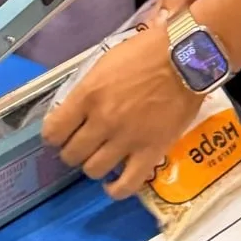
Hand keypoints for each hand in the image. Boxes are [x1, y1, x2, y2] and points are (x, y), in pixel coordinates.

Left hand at [43, 21, 200, 199]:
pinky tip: (113, 182)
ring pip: (93, 170)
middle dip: (74, 150)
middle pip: (71, 154)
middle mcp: (102, 121)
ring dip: (94, 165)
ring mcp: (126, 140)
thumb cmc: (147, 52)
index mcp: (88, 95)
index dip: (55, 134)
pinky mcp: (150, 152)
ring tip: (103, 155)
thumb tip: (75, 110)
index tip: (63, 133)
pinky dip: (115, 189)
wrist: (186, 57)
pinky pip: (125, 185)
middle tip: (85, 142)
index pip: (53, 131)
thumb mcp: (107, 62)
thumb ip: (89, 89)